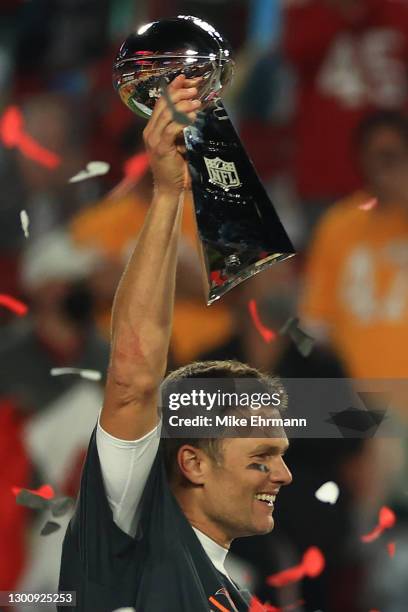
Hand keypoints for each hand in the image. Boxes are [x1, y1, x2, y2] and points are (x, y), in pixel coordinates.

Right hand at [143, 74, 201, 195]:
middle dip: (179, 93)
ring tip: (197, 101)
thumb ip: (181, 128)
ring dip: (183, 105)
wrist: (169, 188)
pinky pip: (170, 129)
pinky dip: (182, 121)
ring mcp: (153, 139)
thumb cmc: (176, 168)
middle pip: (163, 104)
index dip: (173, 88)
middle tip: (194, 89)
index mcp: (153, 128)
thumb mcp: (179, 142)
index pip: (161, 102)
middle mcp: (150, 131)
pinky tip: (192, 117)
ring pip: (167, 114)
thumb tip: (195, 110)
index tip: (185, 78)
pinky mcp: (160, 148)